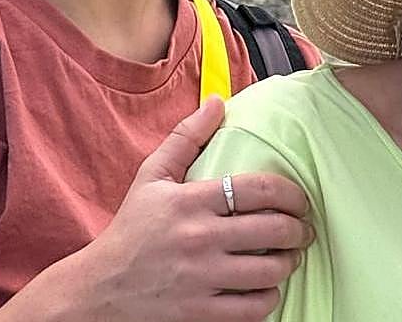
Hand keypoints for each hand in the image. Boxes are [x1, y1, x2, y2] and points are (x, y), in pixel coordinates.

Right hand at [0, 97, 313, 321]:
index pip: (261, 190)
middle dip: (300, 229)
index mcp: (191, 201)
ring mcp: (201, 279)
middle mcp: (199, 239)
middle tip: (303, 228)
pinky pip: (254, 307)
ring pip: (270, 270)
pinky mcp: (200, 313)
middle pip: (274, 230)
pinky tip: (267, 286)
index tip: (300, 199)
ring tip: (289, 255)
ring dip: (289, 262)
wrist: (97, 290)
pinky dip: (270, 296)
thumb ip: (186, 137)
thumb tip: (217, 101)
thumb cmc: (131, 229)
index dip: (293, 194)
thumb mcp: (152, 177)